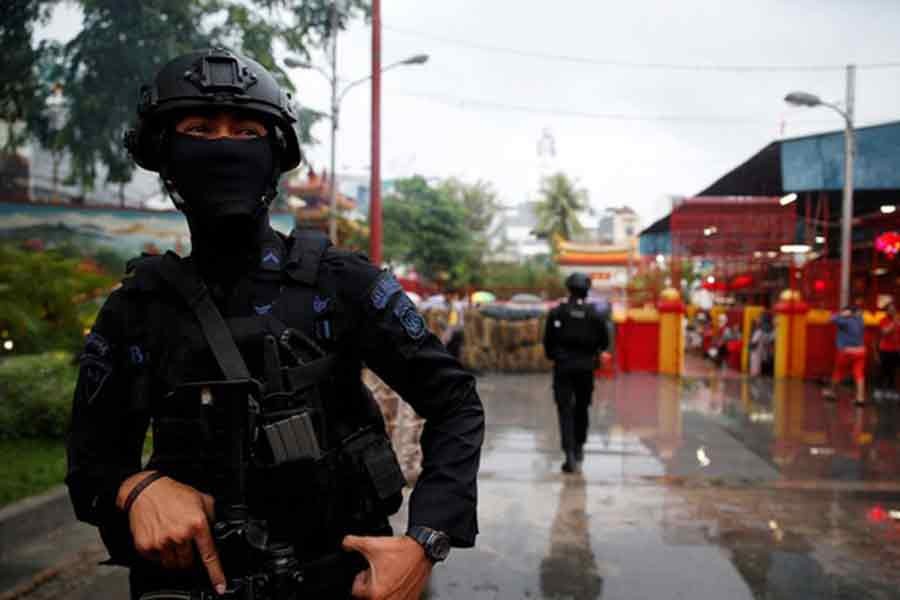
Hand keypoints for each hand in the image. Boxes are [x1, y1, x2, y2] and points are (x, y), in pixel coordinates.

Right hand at [117, 471, 225, 594]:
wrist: (145, 490)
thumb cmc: (173, 493)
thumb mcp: (201, 499)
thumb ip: (212, 516)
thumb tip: (218, 529)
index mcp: (197, 523)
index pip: (209, 555)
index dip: (216, 573)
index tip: (219, 586)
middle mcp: (180, 535)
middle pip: (189, 563)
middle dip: (189, 557)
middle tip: (184, 544)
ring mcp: (162, 542)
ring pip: (173, 564)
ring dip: (175, 558)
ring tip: (172, 540)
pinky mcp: (146, 546)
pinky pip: (157, 561)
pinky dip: (160, 554)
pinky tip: (160, 538)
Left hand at [342, 534, 432, 598]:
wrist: (422, 549)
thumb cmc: (402, 551)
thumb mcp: (371, 544)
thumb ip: (352, 543)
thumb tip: (345, 543)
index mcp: (375, 592)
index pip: (356, 591)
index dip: (360, 578)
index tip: (366, 571)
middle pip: (371, 596)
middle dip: (372, 584)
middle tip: (379, 571)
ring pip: (384, 598)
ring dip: (383, 588)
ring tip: (389, 575)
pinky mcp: (411, 599)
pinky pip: (398, 598)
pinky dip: (396, 591)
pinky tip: (398, 578)